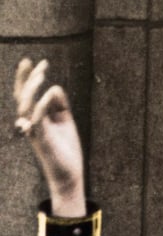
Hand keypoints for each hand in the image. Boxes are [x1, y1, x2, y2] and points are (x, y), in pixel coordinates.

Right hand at [13, 58, 85, 207]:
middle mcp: (30, 122)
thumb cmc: (65, 148)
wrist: (69, 173)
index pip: (27, 94)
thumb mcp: (65, 122)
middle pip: (22, 97)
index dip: (29, 78)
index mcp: (35, 117)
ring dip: (32, 89)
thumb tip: (55, 87)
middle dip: (27, 79)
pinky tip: (48, 93)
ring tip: (42, 76)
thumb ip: (60, 105)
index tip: (36, 61)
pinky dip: (41, 106)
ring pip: (25, 106)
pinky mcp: (42, 140)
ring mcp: (34, 131)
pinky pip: (37, 120)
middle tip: (38, 63)